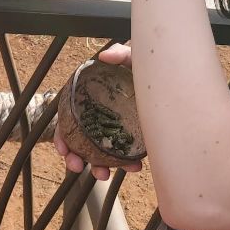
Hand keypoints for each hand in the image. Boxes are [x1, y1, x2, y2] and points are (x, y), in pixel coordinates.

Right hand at [53, 43, 141, 180]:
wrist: (167, 76)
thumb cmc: (142, 67)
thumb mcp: (132, 57)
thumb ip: (119, 53)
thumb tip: (104, 57)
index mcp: (91, 100)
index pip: (69, 120)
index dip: (61, 136)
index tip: (63, 149)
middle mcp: (99, 117)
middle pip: (79, 142)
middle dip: (75, 159)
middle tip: (78, 166)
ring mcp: (115, 130)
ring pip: (100, 154)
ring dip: (99, 167)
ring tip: (105, 175)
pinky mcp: (132, 139)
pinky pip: (125, 156)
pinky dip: (127, 164)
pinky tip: (136, 166)